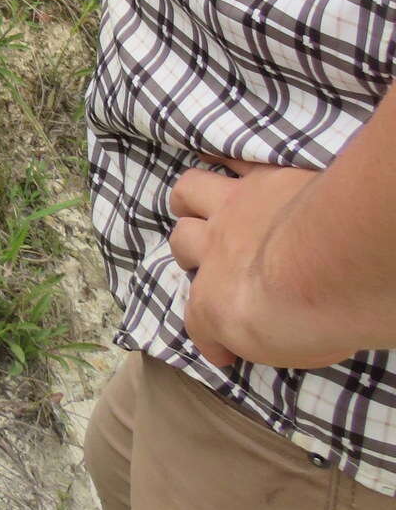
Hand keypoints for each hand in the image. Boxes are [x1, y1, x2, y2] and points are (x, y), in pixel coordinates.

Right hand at [168, 156, 349, 371]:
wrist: (327, 268)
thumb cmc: (309, 322)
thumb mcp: (282, 350)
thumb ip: (263, 338)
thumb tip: (254, 341)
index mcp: (214, 301)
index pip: (197, 322)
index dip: (210, 339)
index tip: (227, 351)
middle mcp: (215, 249)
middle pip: (182, 241)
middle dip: (190, 251)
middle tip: (211, 261)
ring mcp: (237, 206)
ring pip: (190, 189)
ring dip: (190, 198)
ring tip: (199, 202)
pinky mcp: (267, 176)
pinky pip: (238, 157)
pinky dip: (232, 159)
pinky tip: (233, 160)